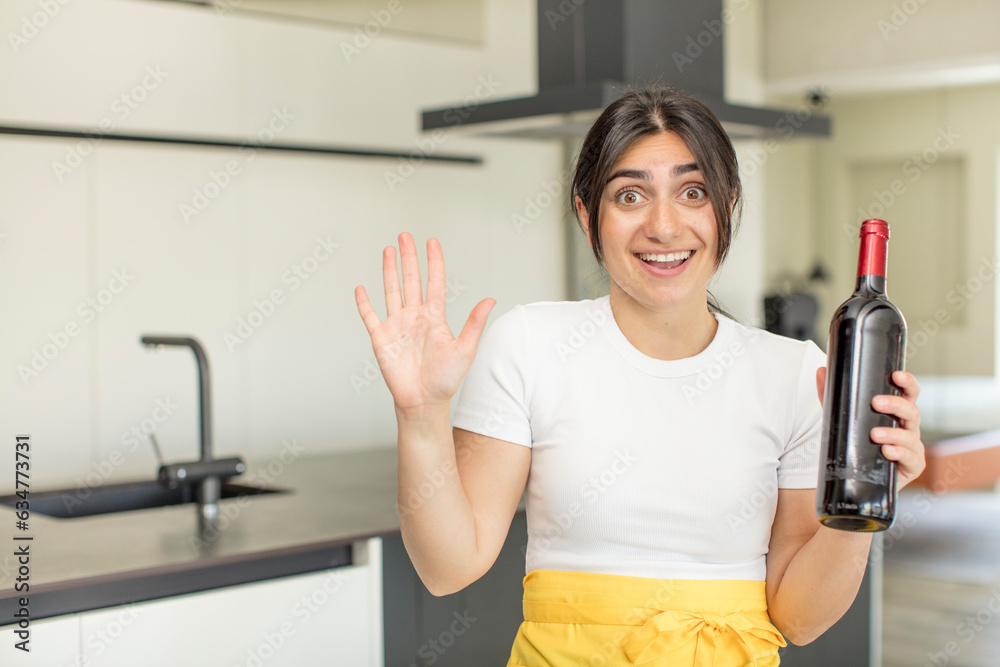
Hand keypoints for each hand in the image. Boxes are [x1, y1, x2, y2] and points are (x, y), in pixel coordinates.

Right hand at [355, 232, 495, 414]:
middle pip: (411, 280)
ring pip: (391, 291)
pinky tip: (361, 288)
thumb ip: (474, 323)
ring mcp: (397, 326)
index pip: (434, 282)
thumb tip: (491, 299)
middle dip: (408, 257)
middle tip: (405, 236)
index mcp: (434, 317)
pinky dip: (364, 303)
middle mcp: (415, 317)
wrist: (423, 402)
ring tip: (388, 250)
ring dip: (389, 271)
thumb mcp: (465, 349)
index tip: (432, 242)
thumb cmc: (445, 380)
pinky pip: (370, 317)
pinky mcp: (381, 339)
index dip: (433, 262)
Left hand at [816, 368, 925, 489]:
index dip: (907, 383)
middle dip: (896, 405)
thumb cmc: (858, 444)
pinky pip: (910, 458)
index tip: (897, 375)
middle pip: (911, 411)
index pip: (908, 394)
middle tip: (876, 402)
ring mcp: (913, 447)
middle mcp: (908, 428)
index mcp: (897, 413)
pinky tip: (888, 452)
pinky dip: (899, 453)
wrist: (860, 478)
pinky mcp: (912, 466)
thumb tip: (821, 371)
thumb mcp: (843, 419)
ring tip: (875, 434)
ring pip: (910, 436)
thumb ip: (831, 397)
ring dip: (893, 433)